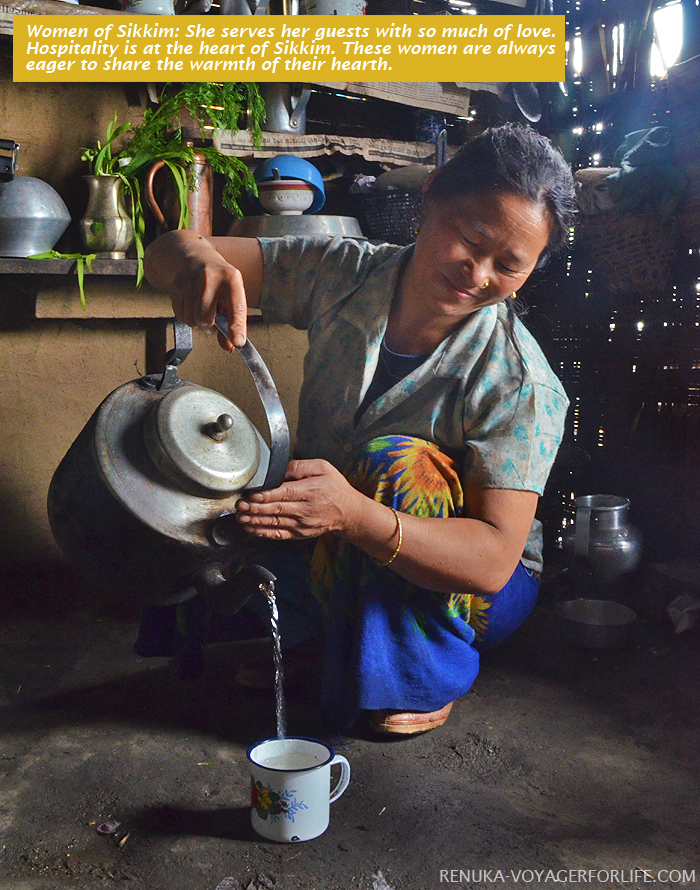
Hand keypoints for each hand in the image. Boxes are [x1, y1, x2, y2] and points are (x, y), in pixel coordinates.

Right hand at [144, 231, 251, 348]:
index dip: (236, 326)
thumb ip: (233, 322)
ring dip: (198, 323)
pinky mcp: (176, 286)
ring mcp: (190, 280)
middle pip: (205, 318)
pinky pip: (180, 316)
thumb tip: (230, 346)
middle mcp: (210, 277)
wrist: (196, 258)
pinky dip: (187, 318)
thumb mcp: (232, 296)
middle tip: (213, 321)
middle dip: (209, 327)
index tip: (237, 342)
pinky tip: (192, 306)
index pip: (235, 306)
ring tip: (203, 309)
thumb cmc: (219, 282)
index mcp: (231, 278)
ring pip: (191, 320)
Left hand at [235, 459, 364, 540]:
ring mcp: (302, 524)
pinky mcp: (300, 533)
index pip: (284, 494)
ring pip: (275, 522)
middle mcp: (305, 509)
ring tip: (241, 517)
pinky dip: (264, 532)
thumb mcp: (323, 468)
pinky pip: (279, 534)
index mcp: (309, 491)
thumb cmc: (336, 488)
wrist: (349, 513)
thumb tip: (281, 469)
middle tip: (240, 505)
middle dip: (255, 508)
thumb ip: (300, 466)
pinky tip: (252, 529)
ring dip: (256, 520)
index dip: (267, 495)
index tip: (253, 495)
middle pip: (276, 509)